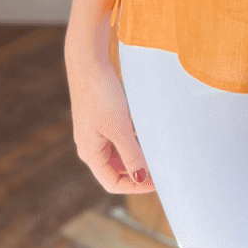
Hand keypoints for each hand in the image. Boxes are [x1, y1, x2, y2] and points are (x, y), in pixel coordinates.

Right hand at [65, 50, 156, 193]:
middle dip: (136, 172)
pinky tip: (145, 131)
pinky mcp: (99, 117)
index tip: (157, 182)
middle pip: (115, 170)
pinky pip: (116, 136)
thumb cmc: (101, 94)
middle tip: (159, 168)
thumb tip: (141, 178)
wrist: (88, 61)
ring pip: (117, 152)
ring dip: (135, 154)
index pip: (112, 183)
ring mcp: (93, 131)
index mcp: (90, 153)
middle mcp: (89, 146)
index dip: (135, 186)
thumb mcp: (120, 128)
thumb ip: (131, 154)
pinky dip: (131, 138)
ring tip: (155, 151)